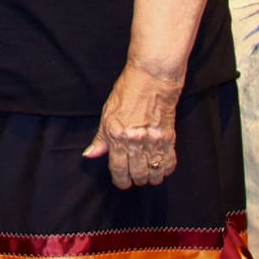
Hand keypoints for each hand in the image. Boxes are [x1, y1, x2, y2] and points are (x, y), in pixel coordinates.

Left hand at [82, 62, 181, 188]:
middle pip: (137, 174)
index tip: (122, 181)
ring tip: (148, 173)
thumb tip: (90, 154)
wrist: (152, 76)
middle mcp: (134, 140)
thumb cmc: (128, 91)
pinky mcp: (168, 137)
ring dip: (151, 177)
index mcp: (116, 135)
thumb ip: (100, 138)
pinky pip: (168, 162)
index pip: (118, 169)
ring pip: (153, 172)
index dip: (120, 180)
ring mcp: (152, 140)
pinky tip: (161, 166)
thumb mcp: (107, 113)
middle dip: (136, 179)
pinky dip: (165, 168)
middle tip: (135, 176)